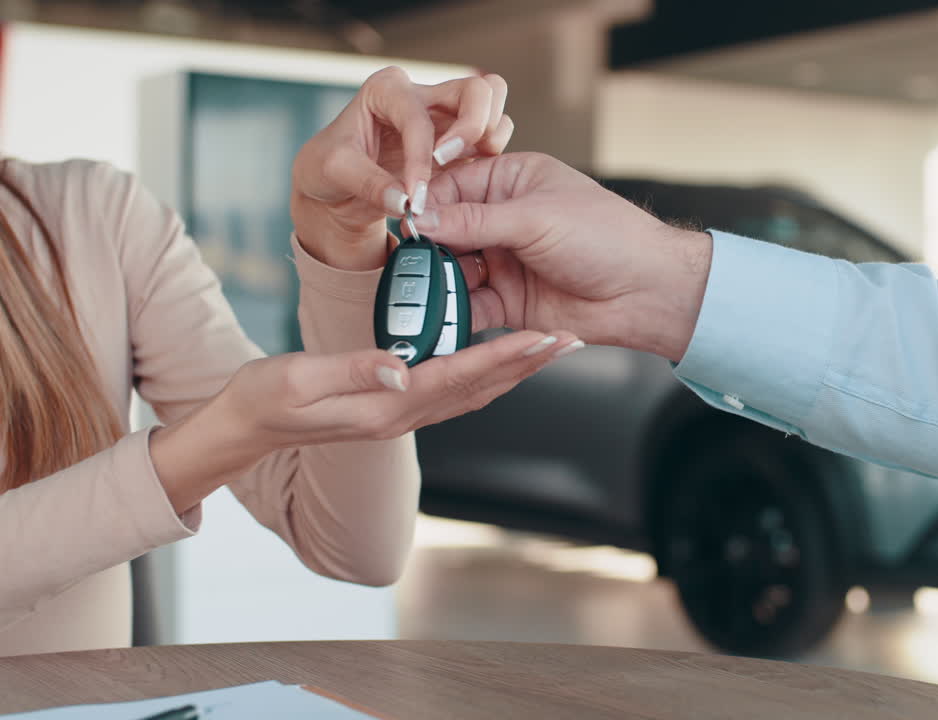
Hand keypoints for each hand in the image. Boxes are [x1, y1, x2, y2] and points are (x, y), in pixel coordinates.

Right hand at [149, 329, 580, 512]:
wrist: (243, 428)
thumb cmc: (264, 398)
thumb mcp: (298, 379)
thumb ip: (351, 370)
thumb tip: (402, 368)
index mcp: (385, 406)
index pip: (459, 377)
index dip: (505, 357)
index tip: (543, 339)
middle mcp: (403, 414)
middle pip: (480, 386)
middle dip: (526, 363)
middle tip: (569, 340)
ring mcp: (402, 413)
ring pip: (473, 390)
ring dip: (514, 369)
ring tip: (550, 346)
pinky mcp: (396, 406)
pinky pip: (453, 389)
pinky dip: (485, 372)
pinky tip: (501, 357)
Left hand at [291, 66, 512, 270]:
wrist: (337, 190)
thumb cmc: (328, 169)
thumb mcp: (333, 172)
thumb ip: (368, 184)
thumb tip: (406, 201)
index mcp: (387, 90)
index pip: (417, 118)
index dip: (419, 157)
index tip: (414, 195)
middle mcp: (422, 96)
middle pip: (476, 90)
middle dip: (473, 126)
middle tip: (449, 161)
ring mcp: (446, 118)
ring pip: (492, 105)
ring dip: (489, 136)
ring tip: (467, 166)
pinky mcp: (460, 144)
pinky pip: (492, 139)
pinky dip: (491, 157)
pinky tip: (470, 180)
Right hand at [413, 152, 712, 361]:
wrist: (647, 292)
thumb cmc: (608, 238)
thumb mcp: (535, 218)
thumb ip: (474, 220)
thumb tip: (422, 218)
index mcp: (512, 181)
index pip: (450, 186)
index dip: (423, 203)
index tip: (398, 220)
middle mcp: (503, 220)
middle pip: (445, 231)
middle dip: (422, 248)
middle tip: (400, 262)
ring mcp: (504, 261)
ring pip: (452, 270)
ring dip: (434, 282)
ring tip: (414, 293)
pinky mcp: (508, 300)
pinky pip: (469, 305)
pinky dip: (451, 312)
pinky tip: (435, 317)